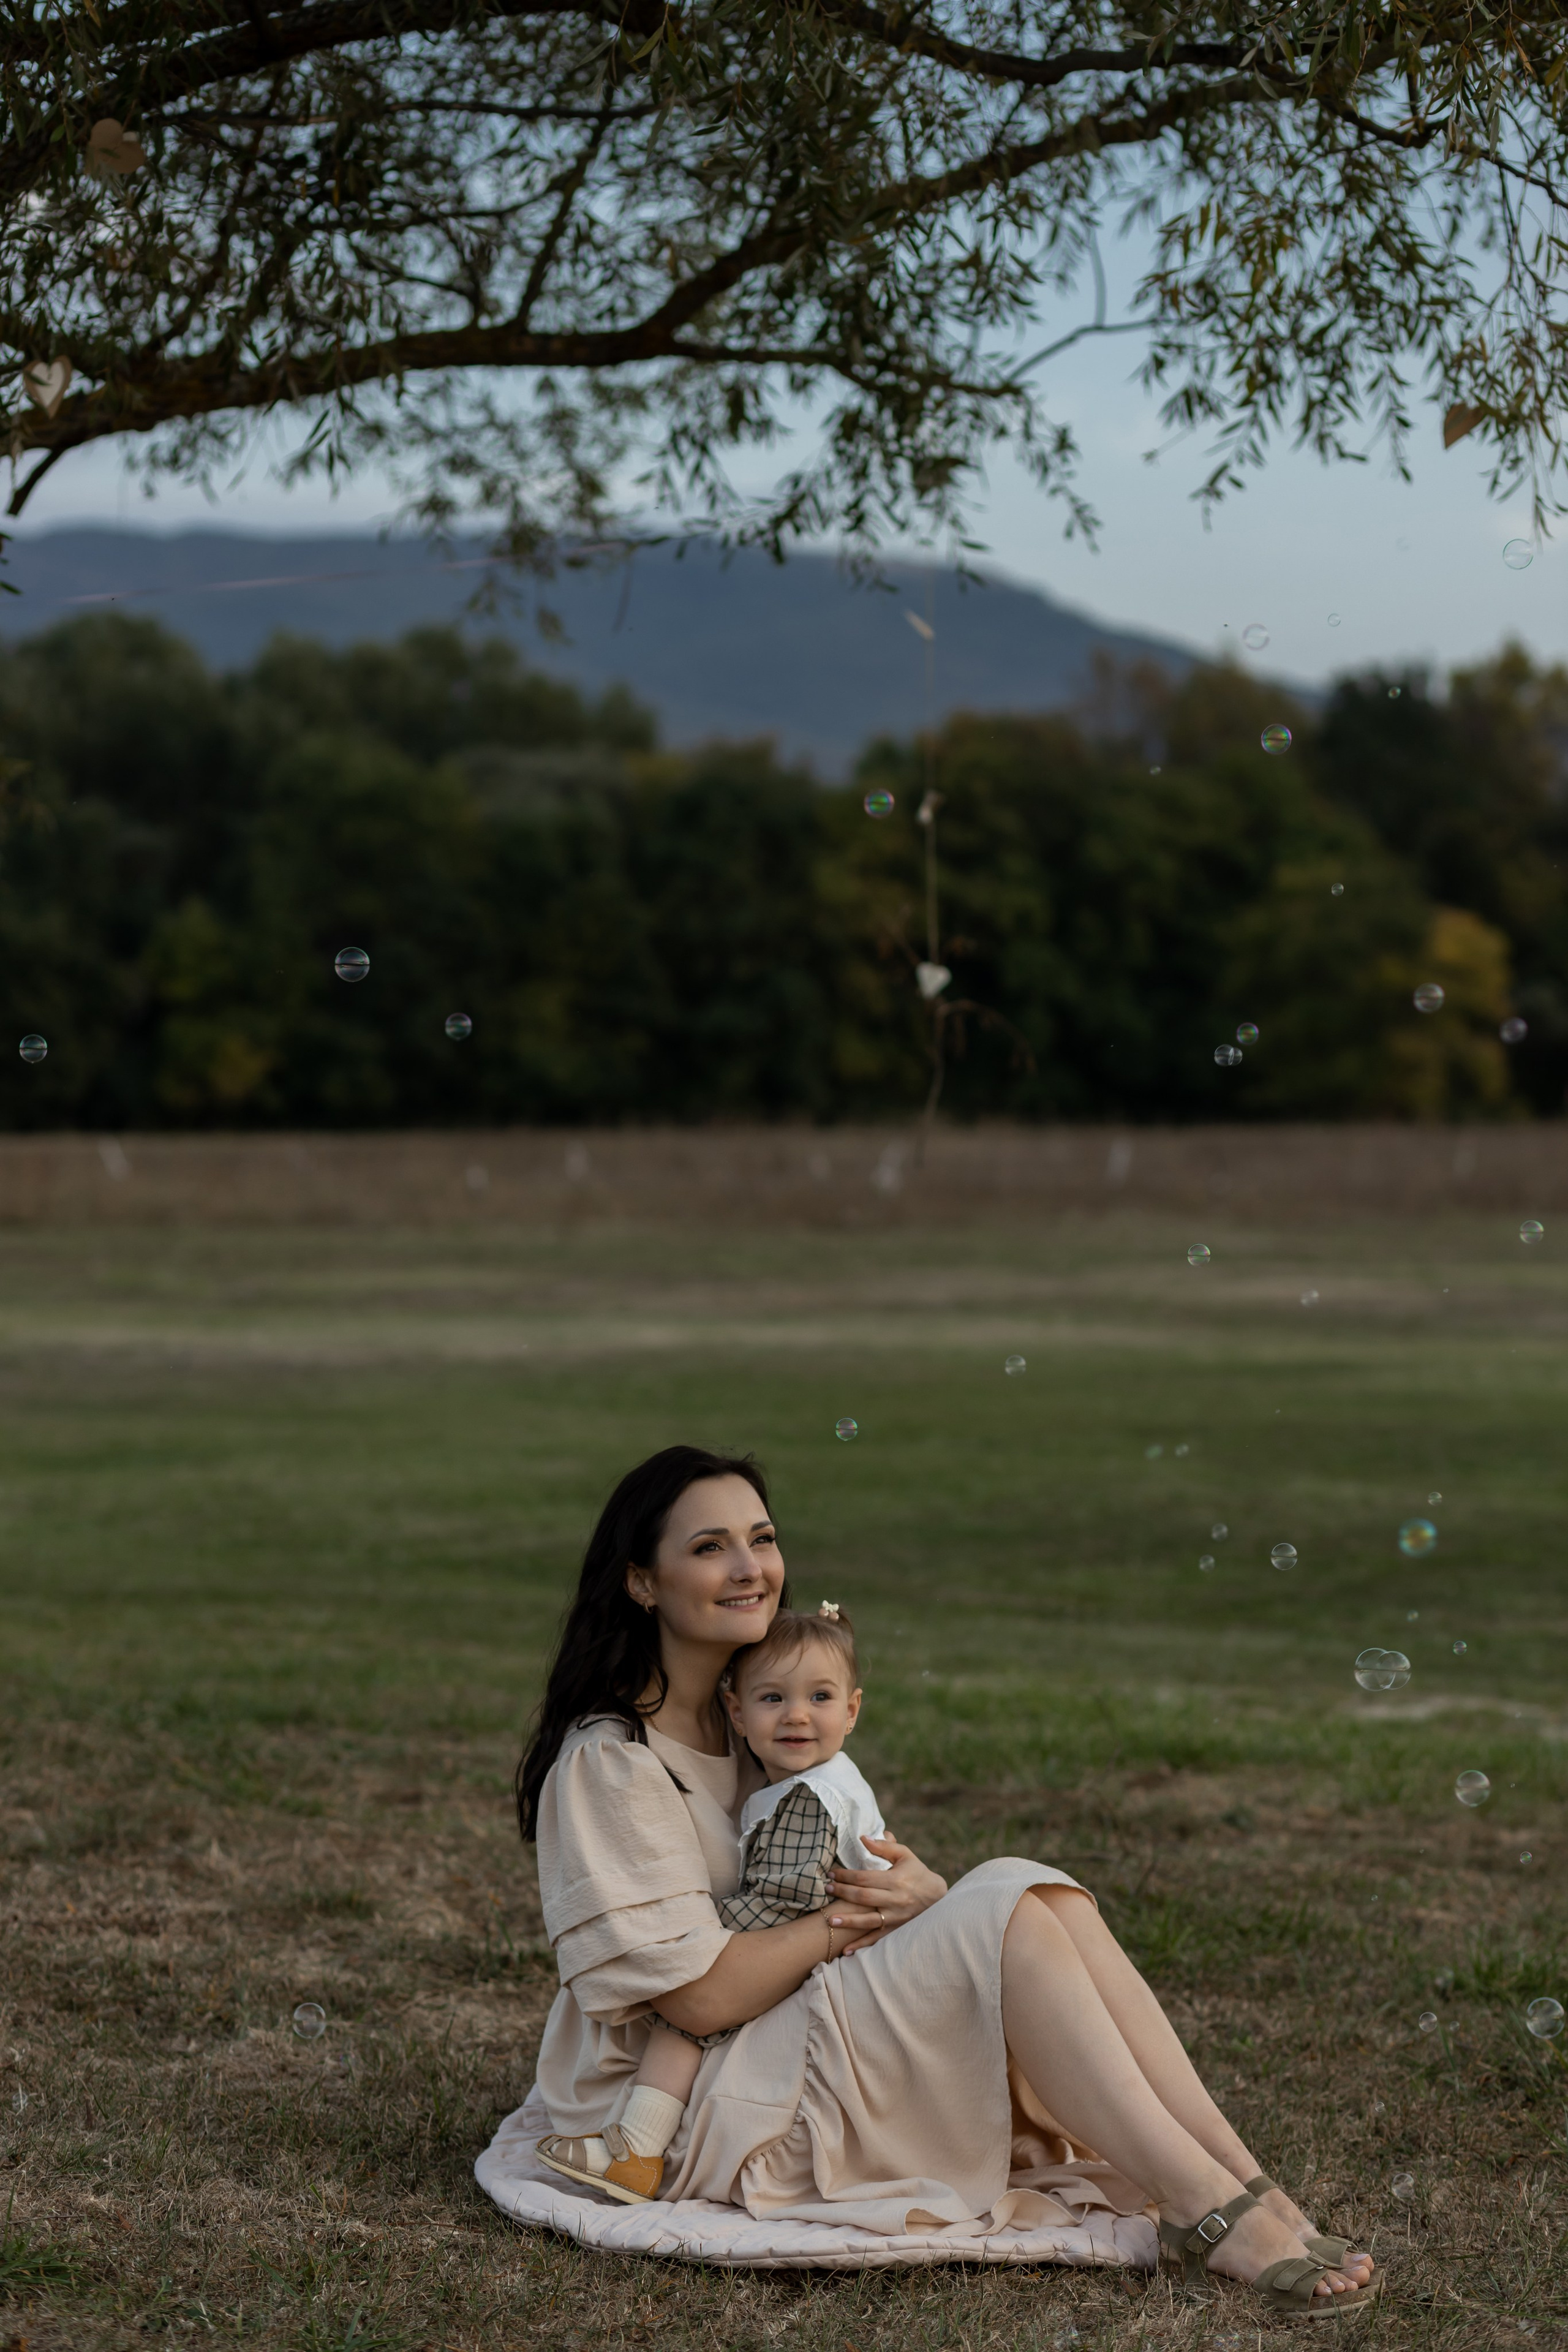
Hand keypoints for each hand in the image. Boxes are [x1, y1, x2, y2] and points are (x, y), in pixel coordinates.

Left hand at [829, 1835, 946, 1954]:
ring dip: (849, 1921)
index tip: (832, 1873)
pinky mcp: (896, 1929)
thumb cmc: (916, 1871)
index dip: (846, 1876)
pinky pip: (877, 1938)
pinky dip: (862, 1945)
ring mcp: (896, 1917)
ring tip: (830, 1921)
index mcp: (896, 1880)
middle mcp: (896, 1900)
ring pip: (869, 1921)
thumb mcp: (904, 1855)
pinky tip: (847, 1951)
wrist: (937, 1896)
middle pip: (864, 1897)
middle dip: (843, 1893)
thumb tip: (862, 1838)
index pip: (865, 1878)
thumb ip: (884, 1846)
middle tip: (827, 1889)